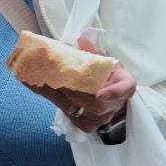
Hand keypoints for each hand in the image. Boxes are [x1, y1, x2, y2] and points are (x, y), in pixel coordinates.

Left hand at [22, 37, 136, 134]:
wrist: (107, 96)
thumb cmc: (106, 75)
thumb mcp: (103, 61)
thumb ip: (92, 52)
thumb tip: (80, 40)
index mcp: (125, 84)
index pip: (125, 89)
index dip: (114, 92)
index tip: (100, 94)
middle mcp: (116, 104)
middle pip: (96, 104)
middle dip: (73, 91)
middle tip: (55, 78)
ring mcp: (103, 118)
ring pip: (80, 112)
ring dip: (59, 96)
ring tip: (42, 81)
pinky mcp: (88, 125)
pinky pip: (71, 118)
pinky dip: (53, 101)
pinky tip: (40, 88)